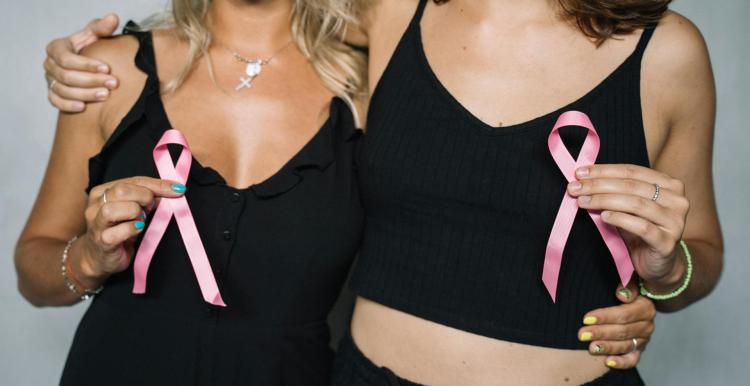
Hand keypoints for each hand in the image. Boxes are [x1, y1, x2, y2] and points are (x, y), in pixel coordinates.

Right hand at [44, 14, 119, 111]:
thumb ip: (101, 28)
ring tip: (105, 95)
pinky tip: (83, 107)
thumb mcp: (94, 36)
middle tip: (112, 83)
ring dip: (85, 94)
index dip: (86, 64)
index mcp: (56, 48)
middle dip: (91, 80)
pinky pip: (56, 102)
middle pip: (66, 76)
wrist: (87, 65)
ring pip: (63, 90)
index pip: (67, 58)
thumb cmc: (90, 48)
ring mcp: (50, 80)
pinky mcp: (53, 94)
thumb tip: (113, 18)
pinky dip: (68, 105)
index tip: (107, 68)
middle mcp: (50, 64)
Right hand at [73, 177, 185, 286]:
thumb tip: (173, 190)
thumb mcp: (134, 210)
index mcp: (103, 191)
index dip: (159, 185)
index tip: (179, 189)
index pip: (134, 181)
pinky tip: (138, 229)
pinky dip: (132, 229)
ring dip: (135, 213)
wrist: (101, 258)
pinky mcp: (101, 241)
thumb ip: (149, 198)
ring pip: (113, 209)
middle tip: (151, 209)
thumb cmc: (119, 230)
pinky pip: (117, 232)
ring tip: (141, 221)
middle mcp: (96, 205)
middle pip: (121, 190)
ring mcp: (96, 223)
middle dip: (144, 197)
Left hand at [567, 164, 689, 289]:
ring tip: (582, 202)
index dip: (603, 170)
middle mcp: (677, 200)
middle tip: (574, 188)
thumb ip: (614, 192)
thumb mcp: (628, 207)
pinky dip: (620, 219)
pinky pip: (642, 227)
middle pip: (631, 186)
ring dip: (604, 200)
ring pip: (635, 204)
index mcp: (669, 184)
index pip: (632, 171)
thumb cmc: (640, 230)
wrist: (658, 264)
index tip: (579, 173)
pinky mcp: (667, 242)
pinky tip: (603, 217)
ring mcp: (675, 222)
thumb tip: (582, 179)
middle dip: (598, 185)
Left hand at [578, 282, 655, 368]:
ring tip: (591, 348)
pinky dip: (621, 362)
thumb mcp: (627, 281)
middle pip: (623, 331)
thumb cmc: (622, 290)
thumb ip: (627, 284)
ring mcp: (643, 339)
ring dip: (607, 347)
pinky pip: (632, 360)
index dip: (605, 316)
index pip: (624, 314)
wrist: (628, 302)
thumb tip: (621, 294)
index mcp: (646, 307)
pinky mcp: (638, 350)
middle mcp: (647, 325)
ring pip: (625, 346)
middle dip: (600, 332)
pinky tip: (607, 362)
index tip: (586, 318)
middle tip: (581, 334)